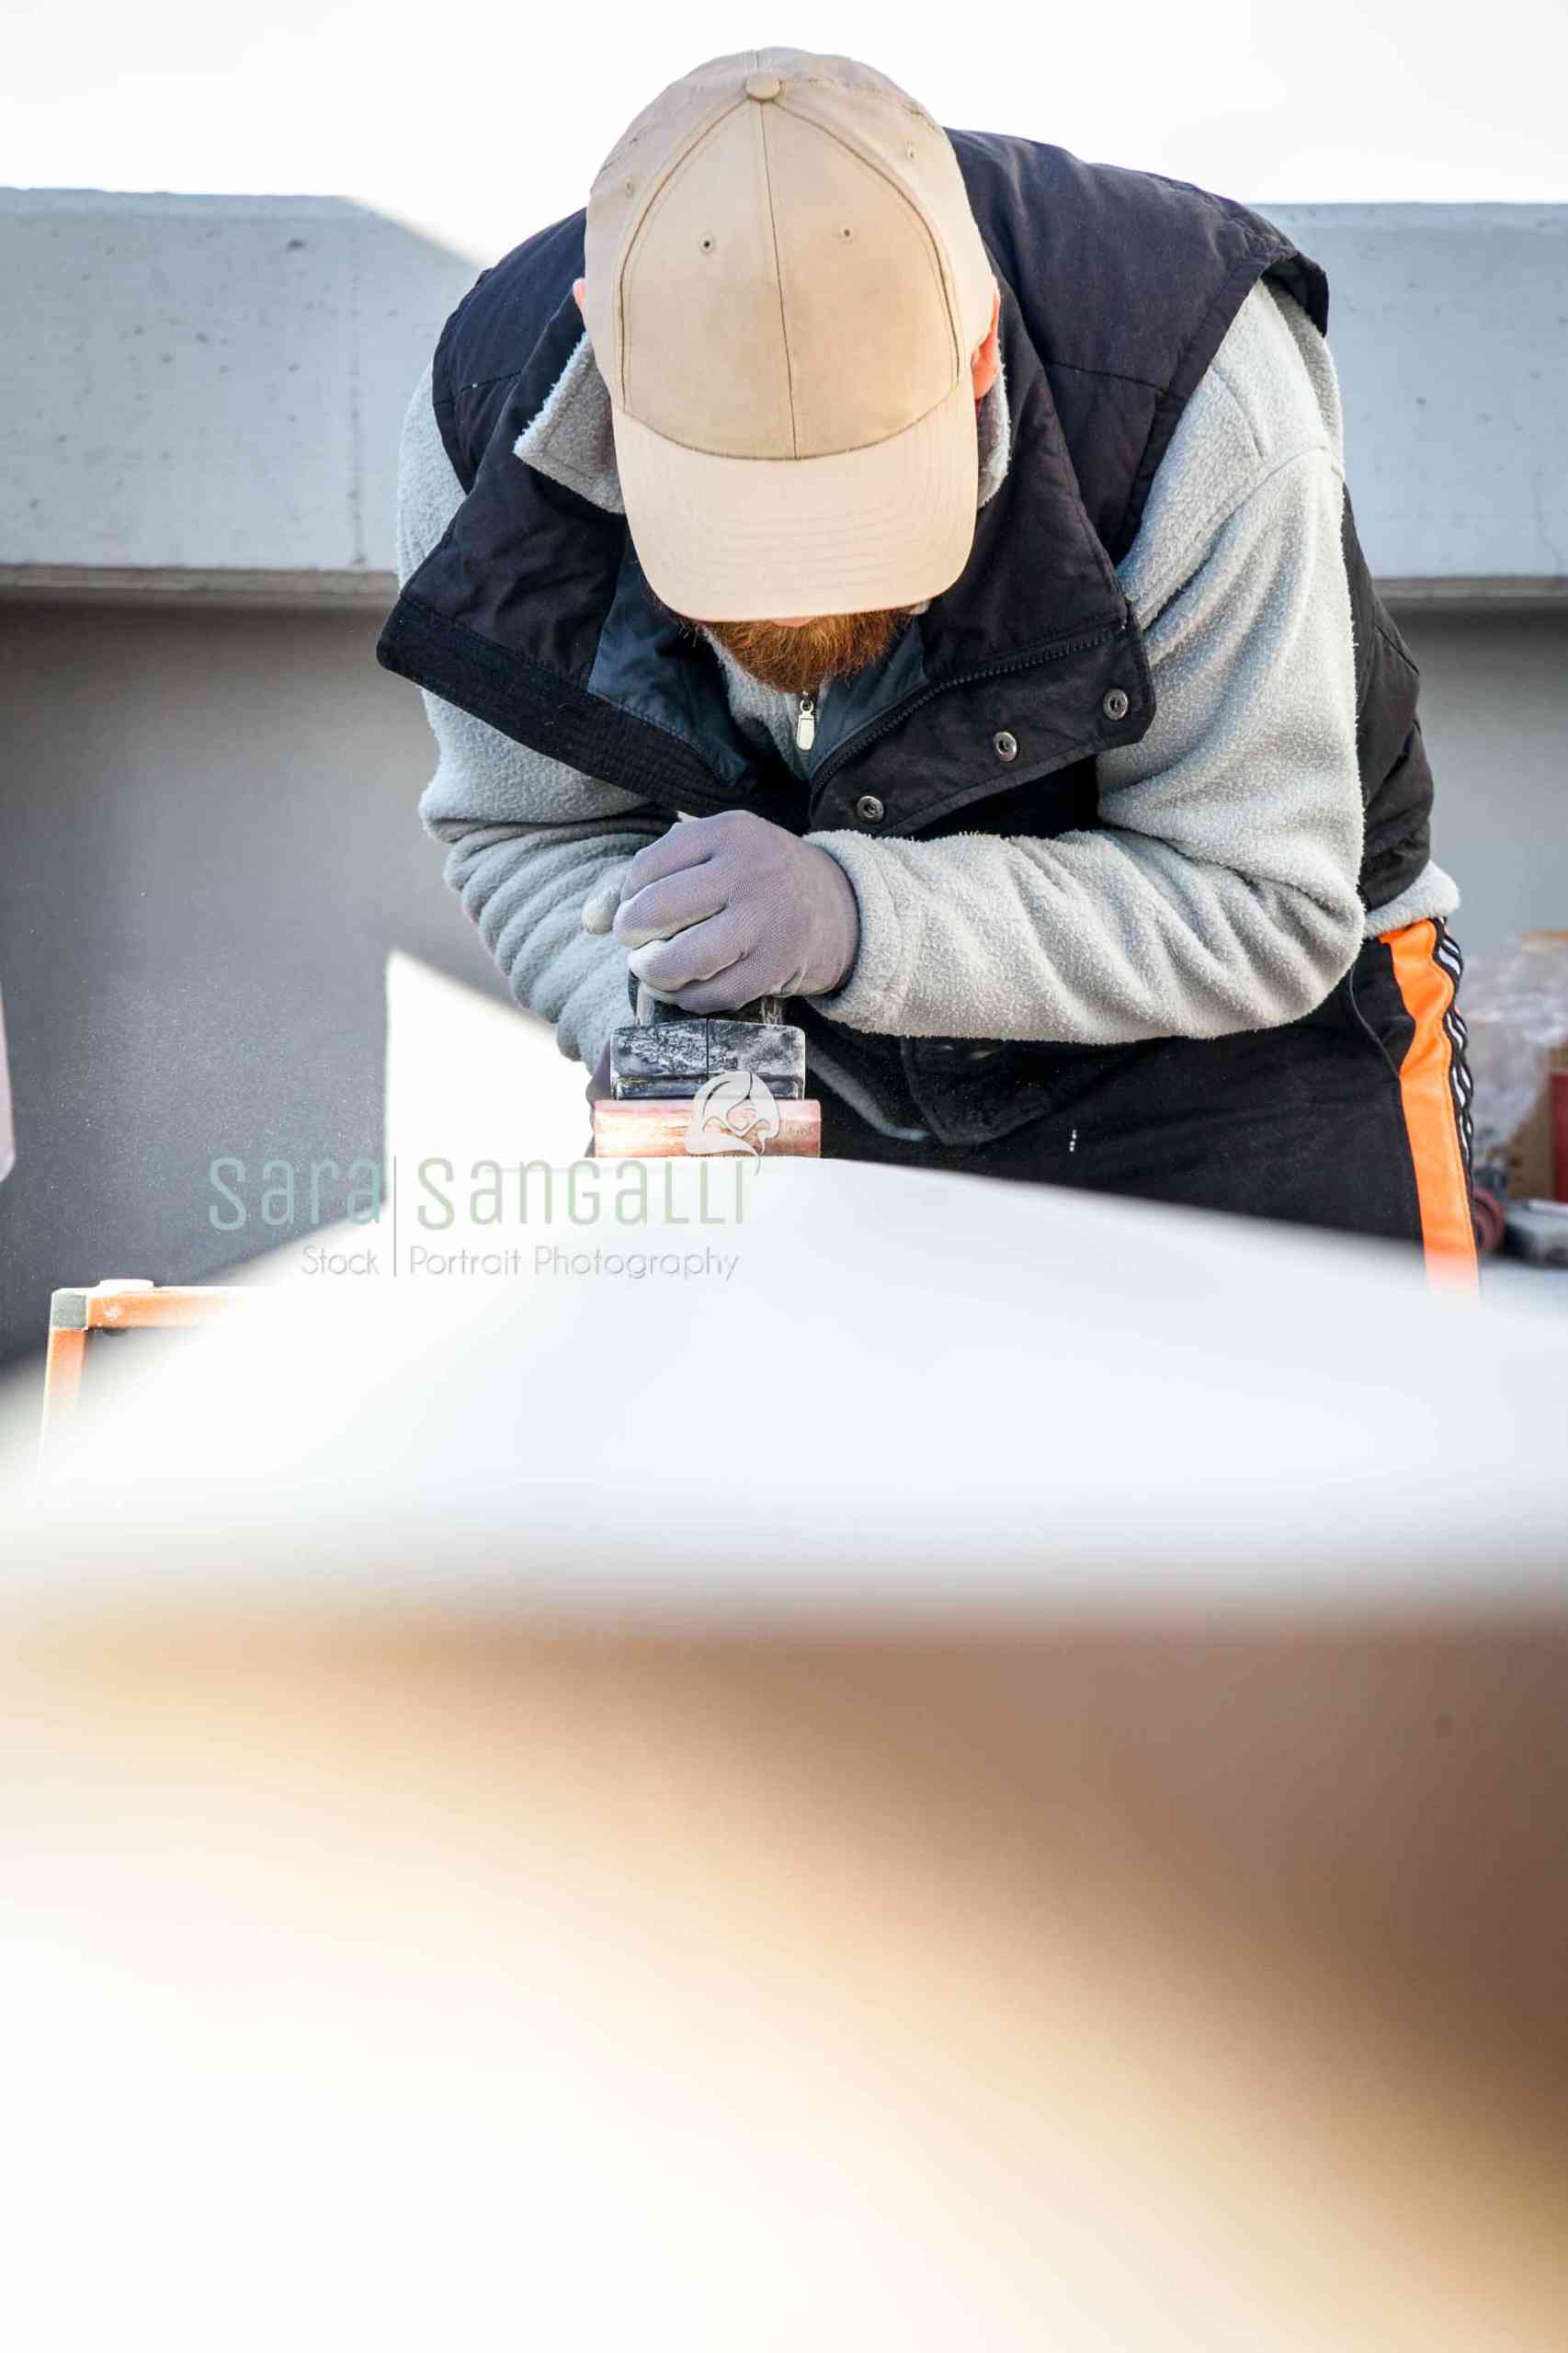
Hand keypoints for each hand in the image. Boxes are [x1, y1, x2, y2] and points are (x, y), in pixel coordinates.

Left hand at [580, 811, 858, 1012]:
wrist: (836, 905)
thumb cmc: (753, 878)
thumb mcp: (709, 855)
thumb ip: (642, 877)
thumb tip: (589, 921)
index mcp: (727, 832)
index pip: (646, 867)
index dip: (626, 897)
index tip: (636, 908)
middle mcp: (749, 871)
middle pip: (658, 911)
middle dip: (632, 935)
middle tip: (635, 943)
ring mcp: (767, 921)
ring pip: (685, 959)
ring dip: (654, 973)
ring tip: (650, 970)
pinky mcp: (776, 966)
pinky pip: (713, 994)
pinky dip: (688, 998)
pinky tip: (686, 988)